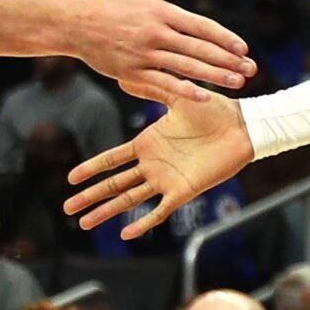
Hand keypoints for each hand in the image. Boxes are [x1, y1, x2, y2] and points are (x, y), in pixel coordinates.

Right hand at [63, 90, 254, 238]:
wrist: (241, 127)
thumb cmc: (214, 111)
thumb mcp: (178, 98)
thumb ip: (154, 90)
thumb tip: (127, 75)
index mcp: (148, 143)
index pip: (112, 159)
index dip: (92, 168)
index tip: (71, 178)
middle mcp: (153, 164)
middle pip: (114, 184)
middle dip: (90, 196)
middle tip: (67, 208)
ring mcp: (166, 180)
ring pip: (129, 199)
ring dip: (107, 212)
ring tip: (83, 224)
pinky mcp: (183, 191)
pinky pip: (159, 211)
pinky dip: (143, 223)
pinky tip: (125, 233)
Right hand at [68, 0, 253, 103]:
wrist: (73, 21)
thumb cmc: (108, 1)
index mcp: (161, 11)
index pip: (202, 26)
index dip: (225, 38)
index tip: (244, 49)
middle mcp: (156, 33)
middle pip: (200, 49)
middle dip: (228, 61)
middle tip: (251, 70)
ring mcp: (143, 54)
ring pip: (186, 67)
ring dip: (214, 76)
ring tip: (237, 83)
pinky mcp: (130, 72)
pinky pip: (162, 83)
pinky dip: (184, 90)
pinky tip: (203, 96)